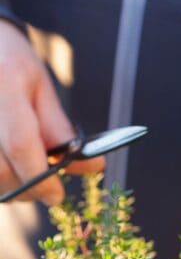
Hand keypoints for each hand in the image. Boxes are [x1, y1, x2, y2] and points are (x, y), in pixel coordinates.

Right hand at [0, 20, 104, 204]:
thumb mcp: (42, 88)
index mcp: (6, 83)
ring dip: (10, 188)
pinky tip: (10, 170)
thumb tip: (95, 165)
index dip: (41, 177)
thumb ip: (62, 130)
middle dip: (27, 187)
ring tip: (27, 176)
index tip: (57, 196)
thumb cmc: (12, 62)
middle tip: (47, 188)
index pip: (21, 143)